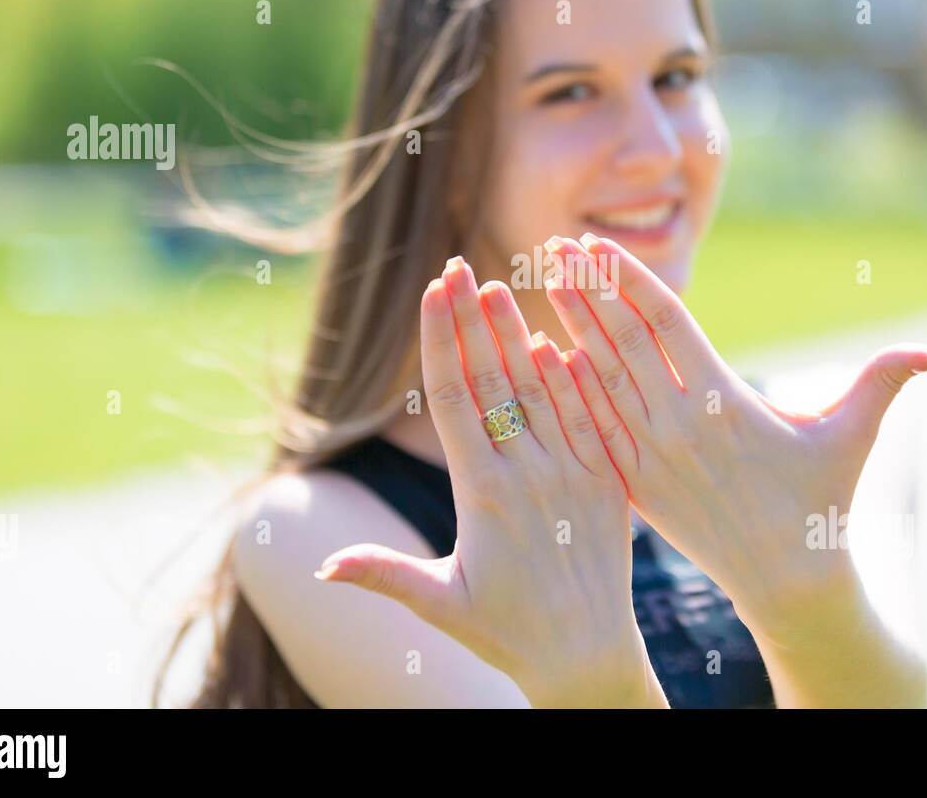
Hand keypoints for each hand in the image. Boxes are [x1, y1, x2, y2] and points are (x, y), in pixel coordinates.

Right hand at [316, 256, 663, 707]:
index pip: (454, 399)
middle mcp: (529, 474)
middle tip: (458, 268)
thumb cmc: (506, 635)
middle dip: (473, 320)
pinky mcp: (606, 480)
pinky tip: (556, 341)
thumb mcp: (440, 605)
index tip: (435, 292)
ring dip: (519, 336)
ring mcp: (573, 473)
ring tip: (501, 288)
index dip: (443, 340)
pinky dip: (570, 377)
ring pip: (542, 389)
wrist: (589, 657)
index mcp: (484, 495)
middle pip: (495, 381)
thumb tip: (319, 564)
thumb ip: (384, 575)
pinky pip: (587, 417)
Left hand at [540, 234, 926, 641]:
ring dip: (572, 328)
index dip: (629, 280)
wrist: (786, 580)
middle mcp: (678, 424)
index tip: (598, 246)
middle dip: (588, 291)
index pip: (666, 322)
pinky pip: (593, 424)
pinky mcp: (636, 483)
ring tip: (549, 285)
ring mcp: (650, 455)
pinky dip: (571, 388)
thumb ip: (883, 382)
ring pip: (600, 378)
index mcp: (723, 400)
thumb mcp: (851, 436)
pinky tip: (548, 355)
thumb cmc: (822, 501)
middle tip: (558, 248)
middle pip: (621, 341)